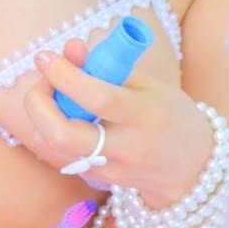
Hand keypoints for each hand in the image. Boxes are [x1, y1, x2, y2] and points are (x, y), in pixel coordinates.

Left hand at [19, 37, 214, 208]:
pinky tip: (66, 112)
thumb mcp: (149, 85)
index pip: (97, 97)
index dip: (64, 75)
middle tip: (42, 80)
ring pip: (56, 146)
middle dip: (38, 104)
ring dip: (42, 115)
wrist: (190, 168)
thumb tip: (70, 48)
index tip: (46, 56)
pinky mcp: (98, 179)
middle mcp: (125, 146)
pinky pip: (64, 152)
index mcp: (144, 115)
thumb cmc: (169, 115)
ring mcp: (109, 168)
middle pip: (63, 134)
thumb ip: (108, 67)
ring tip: (54, 92)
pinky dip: (55, 128)